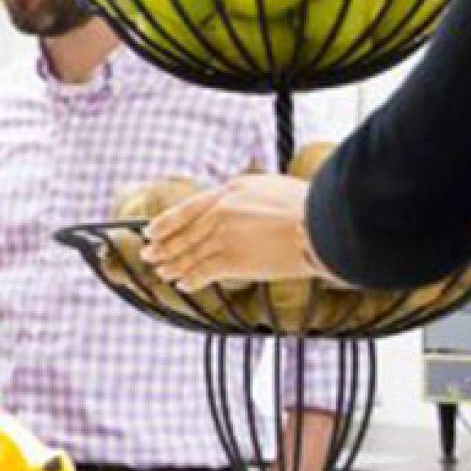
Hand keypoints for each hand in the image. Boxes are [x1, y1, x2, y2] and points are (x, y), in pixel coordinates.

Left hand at [141, 174, 320, 290]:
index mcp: (227, 191)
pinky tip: (182, 284)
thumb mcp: (266, 186)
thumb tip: (231, 201)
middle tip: (149, 255)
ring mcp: (224, 237)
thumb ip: (242, 195)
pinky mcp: (232, 260)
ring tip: (161, 272)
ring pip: (188, 254)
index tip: (150, 230)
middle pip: (182, 234)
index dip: (164, 222)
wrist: (321, 225)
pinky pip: (203, 272)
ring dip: (171, 265)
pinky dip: (190, 279)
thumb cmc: (306, 205)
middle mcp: (220, 213)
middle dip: (162, 247)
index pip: (185, 209)